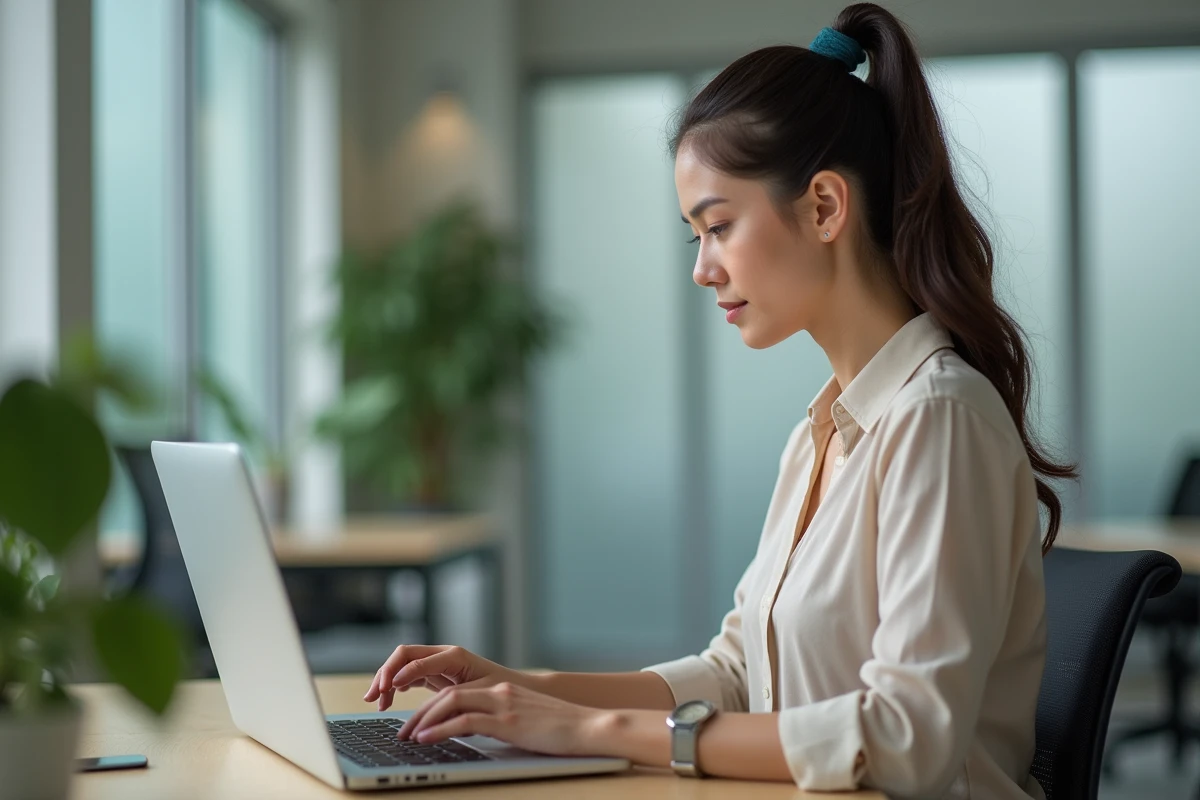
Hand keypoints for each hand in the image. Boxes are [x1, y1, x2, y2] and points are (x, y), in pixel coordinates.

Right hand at [363, 645, 520, 711]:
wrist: (516, 689)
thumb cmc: (501, 689)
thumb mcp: (476, 694)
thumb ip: (451, 697)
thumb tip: (428, 710)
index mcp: (453, 655)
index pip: (416, 658)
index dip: (399, 673)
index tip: (388, 691)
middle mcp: (442, 654)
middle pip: (403, 655)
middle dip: (384, 673)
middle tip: (374, 697)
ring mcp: (437, 663)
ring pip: (402, 664)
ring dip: (386, 680)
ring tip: (377, 702)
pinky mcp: (435, 675)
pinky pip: (408, 676)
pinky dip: (395, 686)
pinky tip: (388, 700)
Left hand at [397, 681, 611, 756]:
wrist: (589, 728)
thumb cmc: (561, 730)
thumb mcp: (525, 720)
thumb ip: (500, 720)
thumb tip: (474, 733)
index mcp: (502, 689)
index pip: (456, 692)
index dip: (431, 707)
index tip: (416, 724)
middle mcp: (499, 691)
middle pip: (447, 694)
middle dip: (420, 713)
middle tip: (403, 733)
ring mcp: (503, 704)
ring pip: (451, 702)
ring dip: (424, 720)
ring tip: (409, 738)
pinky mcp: (508, 720)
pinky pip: (465, 721)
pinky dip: (442, 729)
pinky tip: (428, 739)